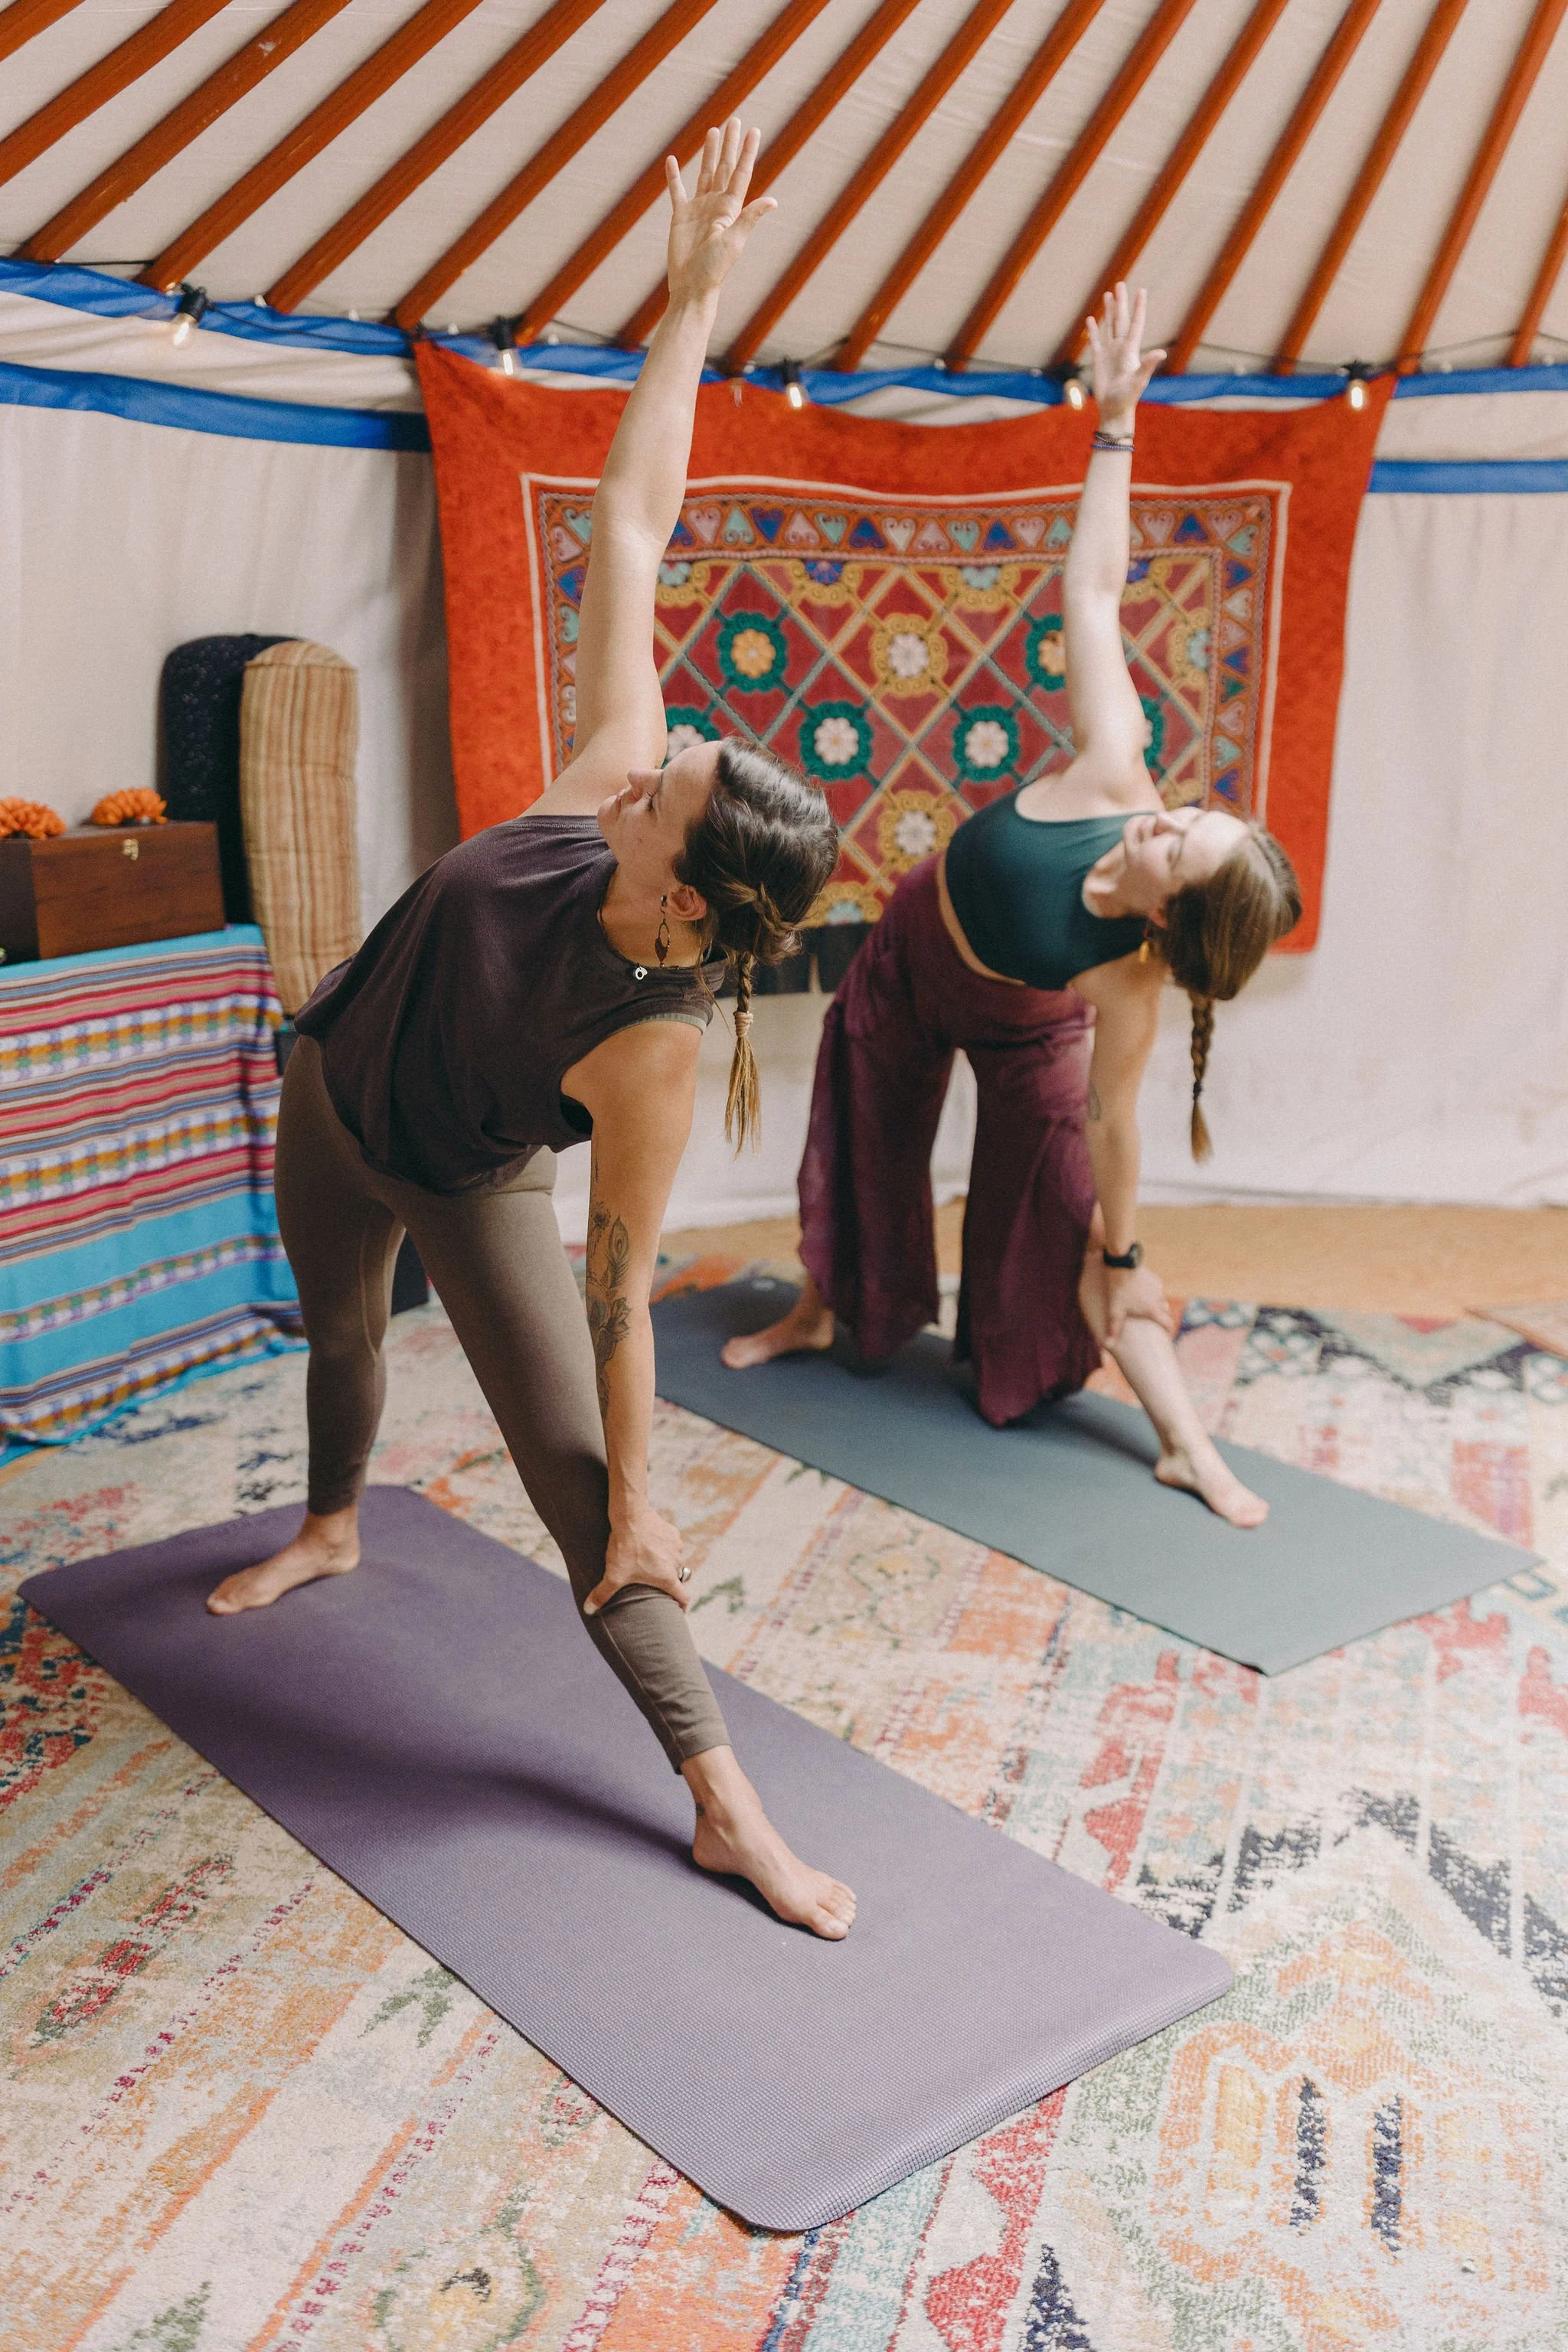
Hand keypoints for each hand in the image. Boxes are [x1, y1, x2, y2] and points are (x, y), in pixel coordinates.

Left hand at [584, 1501, 688, 1615]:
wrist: (631, 1516)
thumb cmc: (625, 1548)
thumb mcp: (613, 1575)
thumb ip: (602, 1594)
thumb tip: (589, 1610)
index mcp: (666, 1577)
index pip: (683, 1597)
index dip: (681, 1606)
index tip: (678, 1610)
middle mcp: (676, 1562)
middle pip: (676, 1578)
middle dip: (666, 1582)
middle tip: (652, 1583)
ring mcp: (676, 1546)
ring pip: (673, 1560)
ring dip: (664, 1563)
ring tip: (648, 1561)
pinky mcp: (672, 1532)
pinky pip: (670, 1544)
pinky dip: (662, 1547)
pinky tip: (649, 1544)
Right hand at [665, 118, 776, 308]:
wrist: (692, 287)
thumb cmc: (715, 269)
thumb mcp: (734, 242)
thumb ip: (750, 218)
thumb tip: (773, 201)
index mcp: (731, 208)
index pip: (741, 173)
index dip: (748, 152)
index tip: (754, 131)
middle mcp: (716, 204)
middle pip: (725, 167)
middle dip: (730, 144)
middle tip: (734, 120)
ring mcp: (699, 208)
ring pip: (704, 173)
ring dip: (709, 153)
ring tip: (713, 131)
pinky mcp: (680, 216)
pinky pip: (677, 190)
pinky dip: (673, 176)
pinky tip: (672, 160)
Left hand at [1080, 1255, 1174, 1343]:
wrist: (1122, 1265)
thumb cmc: (1118, 1289)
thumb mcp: (1115, 1310)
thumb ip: (1114, 1328)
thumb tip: (1109, 1344)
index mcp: (1152, 1309)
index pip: (1167, 1323)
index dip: (1169, 1330)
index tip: (1167, 1335)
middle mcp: (1159, 1298)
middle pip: (1164, 1311)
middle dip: (1159, 1316)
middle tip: (1151, 1320)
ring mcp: (1158, 1287)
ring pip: (1159, 1299)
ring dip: (1154, 1303)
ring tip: (1142, 1305)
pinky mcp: (1154, 1278)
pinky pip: (1155, 1289)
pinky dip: (1150, 1293)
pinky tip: (1139, 1292)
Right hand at [1083, 283, 1165, 434]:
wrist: (1114, 410)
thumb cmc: (1128, 398)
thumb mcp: (1139, 381)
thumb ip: (1148, 365)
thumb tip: (1161, 352)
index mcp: (1131, 350)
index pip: (1135, 323)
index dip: (1138, 307)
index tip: (1141, 290)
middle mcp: (1121, 347)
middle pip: (1121, 319)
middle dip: (1121, 302)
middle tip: (1120, 284)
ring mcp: (1110, 352)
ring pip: (1109, 326)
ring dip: (1108, 311)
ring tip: (1108, 295)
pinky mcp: (1099, 359)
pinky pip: (1095, 340)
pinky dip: (1093, 330)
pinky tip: (1091, 318)